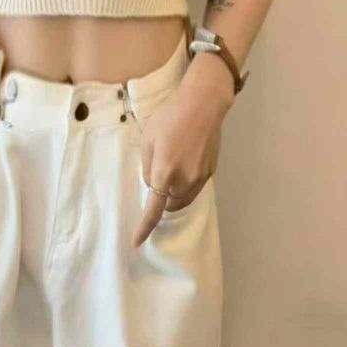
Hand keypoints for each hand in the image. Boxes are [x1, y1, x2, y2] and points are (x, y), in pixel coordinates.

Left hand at [130, 55, 233, 247]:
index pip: (153, 209)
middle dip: (160, 196)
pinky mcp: (211, 172)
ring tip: (171, 167)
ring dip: (173, 194)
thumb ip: (148, 166)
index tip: (136, 242)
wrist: (203, 104)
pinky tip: (184, 162)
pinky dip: (185, 184)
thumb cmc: (169, 117)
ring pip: (182, 199)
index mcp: (164, 172)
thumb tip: (153, 184)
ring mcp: (200, 178)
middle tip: (157, 170)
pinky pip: (194, 188)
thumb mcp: (148, 139)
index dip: (144, 227)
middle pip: (168, 203)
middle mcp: (184, 180)